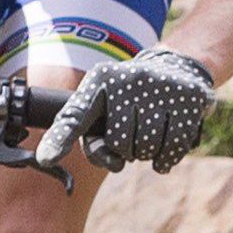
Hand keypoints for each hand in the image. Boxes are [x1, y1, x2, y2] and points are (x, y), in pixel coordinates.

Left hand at [39, 47, 214, 173]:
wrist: (176, 68)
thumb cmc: (130, 99)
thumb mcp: (104, 110)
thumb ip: (94, 142)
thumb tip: (111, 163)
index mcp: (99, 80)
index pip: (76, 115)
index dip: (60, 139)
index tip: (45, 159)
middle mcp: (128, 79)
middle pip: (119, 143)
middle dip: (126, 149)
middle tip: (133, 132)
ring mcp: (160, 86)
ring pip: (147, 148)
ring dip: (147, 153)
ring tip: (149, 133)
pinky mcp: (188, 98)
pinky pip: (172, 149)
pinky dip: (166, 159)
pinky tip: (164, 147)